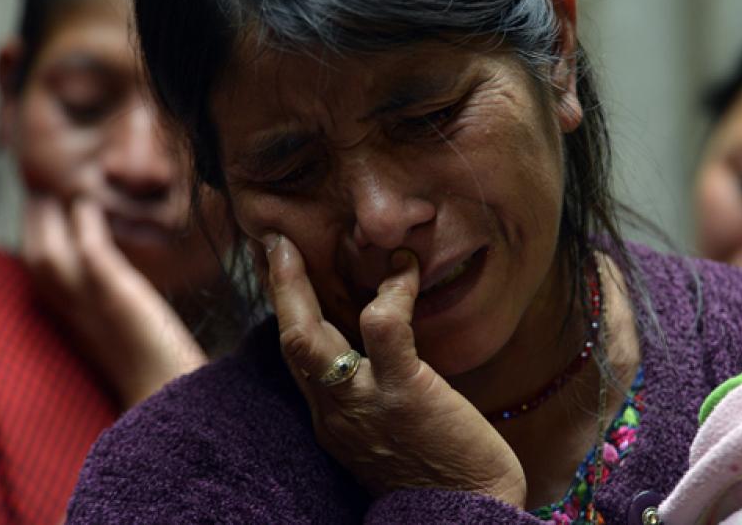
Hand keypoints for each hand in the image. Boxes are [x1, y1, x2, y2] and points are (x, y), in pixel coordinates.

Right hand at [22, 196, 205, 407]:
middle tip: (37, 197)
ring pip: (50, 257)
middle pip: (39, 265)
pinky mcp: (118, 299)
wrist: (177, 402)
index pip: (49, 284)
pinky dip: (84, 227)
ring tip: (53, 193)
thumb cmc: (166, 376)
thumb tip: (141, 303)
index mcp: (79, 330)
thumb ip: (130, 320)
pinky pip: (92, 254)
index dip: (43, 251)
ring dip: (48, 222)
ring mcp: (94, 308)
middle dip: (34, 229)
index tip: (45, 223)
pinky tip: (87, 205)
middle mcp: (77, 319)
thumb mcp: (137, 342)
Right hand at [265, 235, 526, 506]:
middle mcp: (336, 413)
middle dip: (279, 289)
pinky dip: (392, 292)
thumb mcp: (390, 438)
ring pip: (309, 337)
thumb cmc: (442, 478)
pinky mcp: (403, 393)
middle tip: (276, 244)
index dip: (290, 313)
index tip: (284, 276)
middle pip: (291, 341)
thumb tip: (381, 356)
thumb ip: (374, 399)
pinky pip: (384, 329)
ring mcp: (364, 403)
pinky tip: (405, 269)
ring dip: (298, 286)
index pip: (302, 359)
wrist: (465, 520)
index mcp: (334, 421)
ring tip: (314, 245)